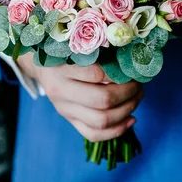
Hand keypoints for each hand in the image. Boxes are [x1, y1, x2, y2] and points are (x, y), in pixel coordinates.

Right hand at [17, 54, 143, 141]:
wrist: (43, 69)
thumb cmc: (66, 53)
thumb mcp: (77, 47)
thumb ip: (99, 52)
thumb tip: (130, 60)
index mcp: (63, 68)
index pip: (97, 74)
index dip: (120, 73)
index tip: (131, 69)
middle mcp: (61, 91)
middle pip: (102, 100)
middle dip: (128, 93)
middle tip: (138, 84)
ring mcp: (65, 110)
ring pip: (101, 121)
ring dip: (127, 110)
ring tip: (137, 98)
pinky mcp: (70, 121)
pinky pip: (94, 135)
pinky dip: (117, 130)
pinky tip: (131, 119)